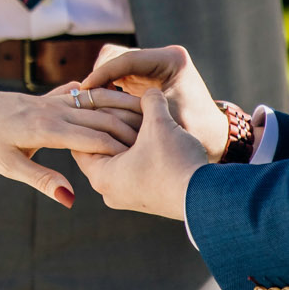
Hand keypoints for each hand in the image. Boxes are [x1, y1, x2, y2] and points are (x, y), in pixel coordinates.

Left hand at [0, 82, 140, 206]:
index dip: (123, 146)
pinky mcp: (45, 97)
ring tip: (149, 113)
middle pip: (100, 116)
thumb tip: (72, 199)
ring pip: (93, 101)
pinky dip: (100, 96)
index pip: (95, 136)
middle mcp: (52, 110)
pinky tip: (117, 96)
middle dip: (130, 126)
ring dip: (121, 107)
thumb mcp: (7, 165)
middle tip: (161, 137)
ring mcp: (49, 101)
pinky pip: (79, 94)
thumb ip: (42, 180)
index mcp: (45, 128)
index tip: (149, 155)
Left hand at [71, 88, 208, 219]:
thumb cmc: (177, 162)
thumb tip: (150, 90)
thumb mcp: (159, 123)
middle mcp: (109, 192)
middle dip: (109, 129)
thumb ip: (149, 102)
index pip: (81, 141)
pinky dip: (138, 154)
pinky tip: (151, 139)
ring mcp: (128, 198)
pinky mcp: (145, 200)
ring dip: (126, 141)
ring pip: (117, 161)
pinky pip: (132, 172)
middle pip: (99, 151)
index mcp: (101, 176)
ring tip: (137, 121)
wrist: (207, 198)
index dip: (90, 118)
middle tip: (116, 107)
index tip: (99, 101)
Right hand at [80, 43, 230, 160]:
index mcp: (171, 60)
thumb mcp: (164, 122)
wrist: (216, 140)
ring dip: (103, 83)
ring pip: (116, 65)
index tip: (85, 89)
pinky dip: (109, 89)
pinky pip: (120, 76)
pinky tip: (100, 108)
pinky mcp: (149, 75)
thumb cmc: (195, 133)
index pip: (127, 60)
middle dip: (100, 76)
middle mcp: (163, 57)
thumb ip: (134, 111)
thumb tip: (97, 102)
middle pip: (118, 57)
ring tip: (89, 104)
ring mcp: (155, 65)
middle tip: (84, 98)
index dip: (102, 74)